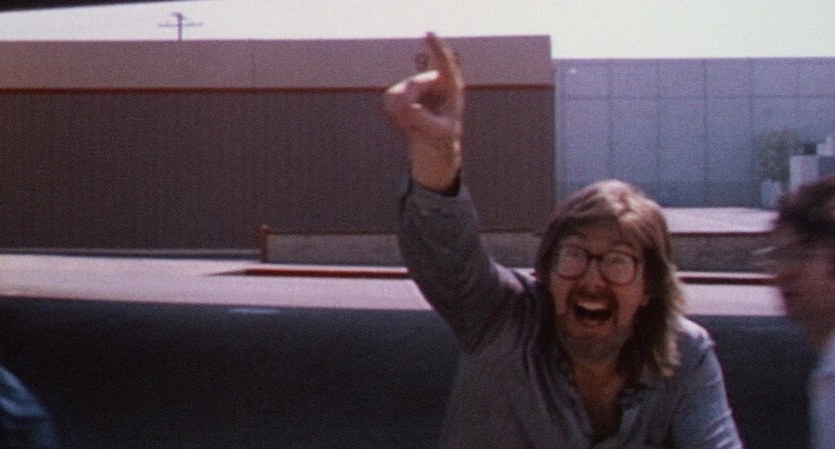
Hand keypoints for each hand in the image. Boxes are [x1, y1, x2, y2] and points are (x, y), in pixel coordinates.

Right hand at [384, 32, 464, 191]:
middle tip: (417, 126)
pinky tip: (407, 123)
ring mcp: (421, 87)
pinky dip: (394, 113)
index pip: (444, 64)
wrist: (435, 151)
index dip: (436, 48)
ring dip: (402, 113)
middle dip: (409, 106)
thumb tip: (406, 104)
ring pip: (397, 93)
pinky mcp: (406, 93)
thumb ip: (421, 119)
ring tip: (415, 126)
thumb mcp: (436, 136)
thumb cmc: (443, 143)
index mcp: (452, 90)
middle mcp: (437, 83)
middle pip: (411, 85)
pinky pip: (389, 99)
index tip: (427, 34)